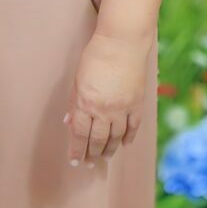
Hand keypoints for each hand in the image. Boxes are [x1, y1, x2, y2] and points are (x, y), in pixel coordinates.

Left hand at [64, 32, 150, 163]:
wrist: (122, 43)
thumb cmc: (95, 58)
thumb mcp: (77, 80)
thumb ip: (75, 104)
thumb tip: (69, 123)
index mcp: (85, 103)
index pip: (79, 134)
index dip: (77, 150)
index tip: (74, 161)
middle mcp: (104, 109)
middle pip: (97, 139)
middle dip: (92, 154)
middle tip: (89, 164)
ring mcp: (122, 108)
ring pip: (115, 137)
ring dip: (109, 149)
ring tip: (104, 157)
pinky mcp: (137, 103)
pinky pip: (133, 127)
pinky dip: (128, 138)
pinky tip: (124, 145)